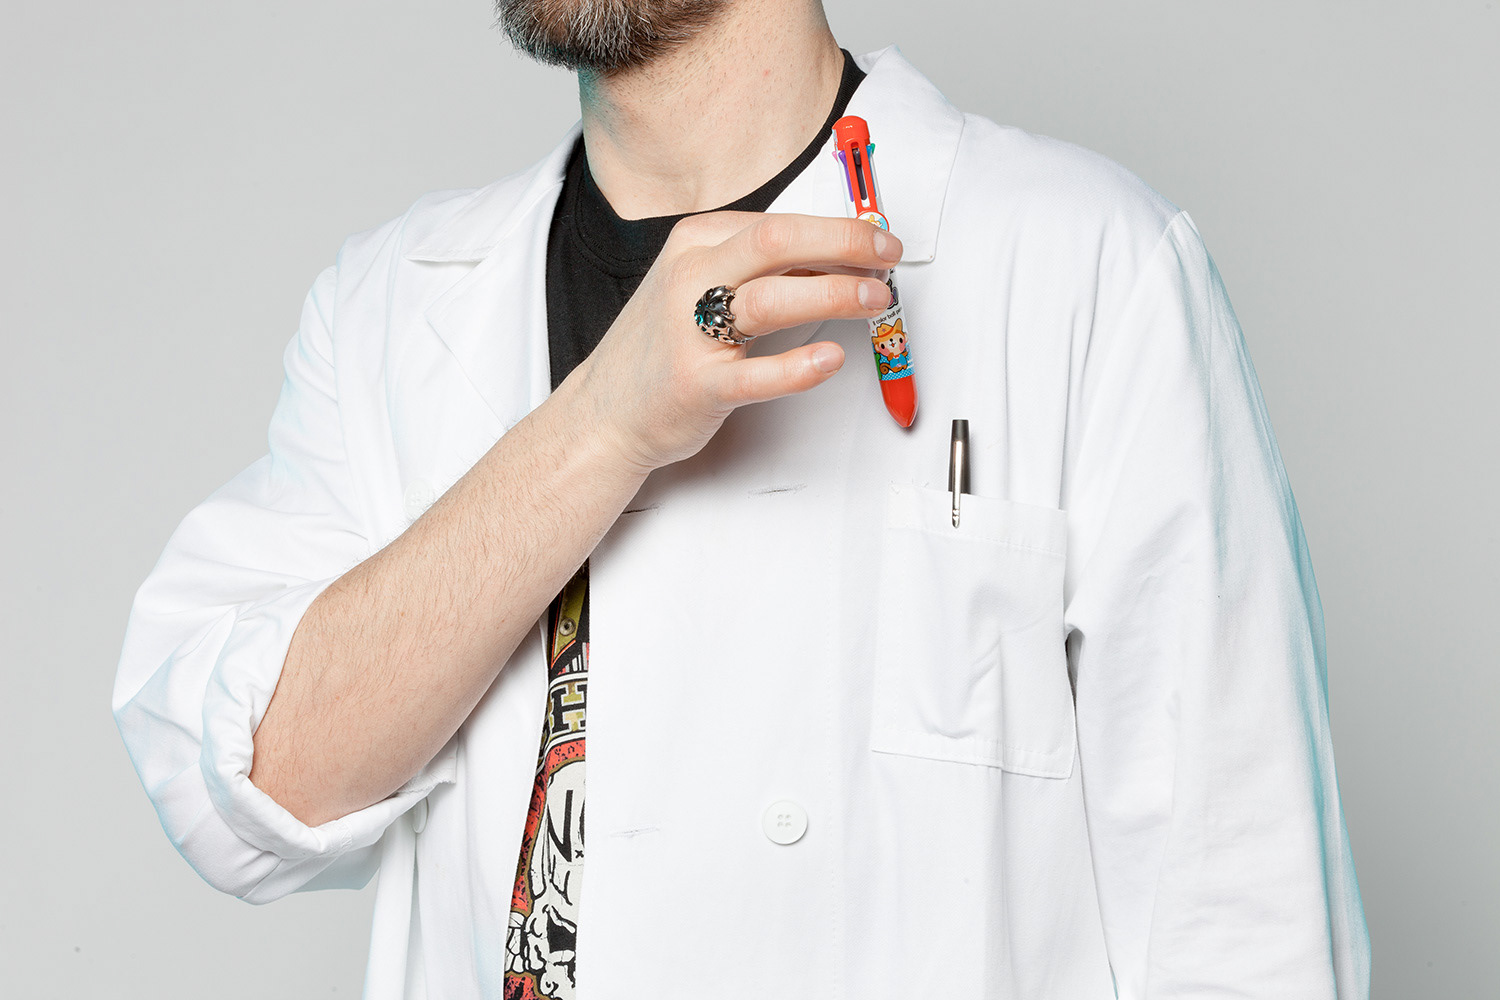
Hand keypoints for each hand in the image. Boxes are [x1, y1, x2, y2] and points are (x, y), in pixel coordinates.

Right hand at [568, 211, 901, 471]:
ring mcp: (689, 332)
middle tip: (887, 259)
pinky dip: (798, 366)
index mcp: (695, 244)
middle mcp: (689, 278)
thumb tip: (838, 260)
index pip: (778, 223)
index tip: (877, 244)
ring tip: (874, 300)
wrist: (604, 413)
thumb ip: (760, 270)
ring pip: (770, 299)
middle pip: (777, 243)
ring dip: (834, 294)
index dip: (839, 230)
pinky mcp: (696, 385)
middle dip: (844, 244)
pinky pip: (754, 374)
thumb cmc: (663, 349)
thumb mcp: (700, 287)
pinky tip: (831, 358)